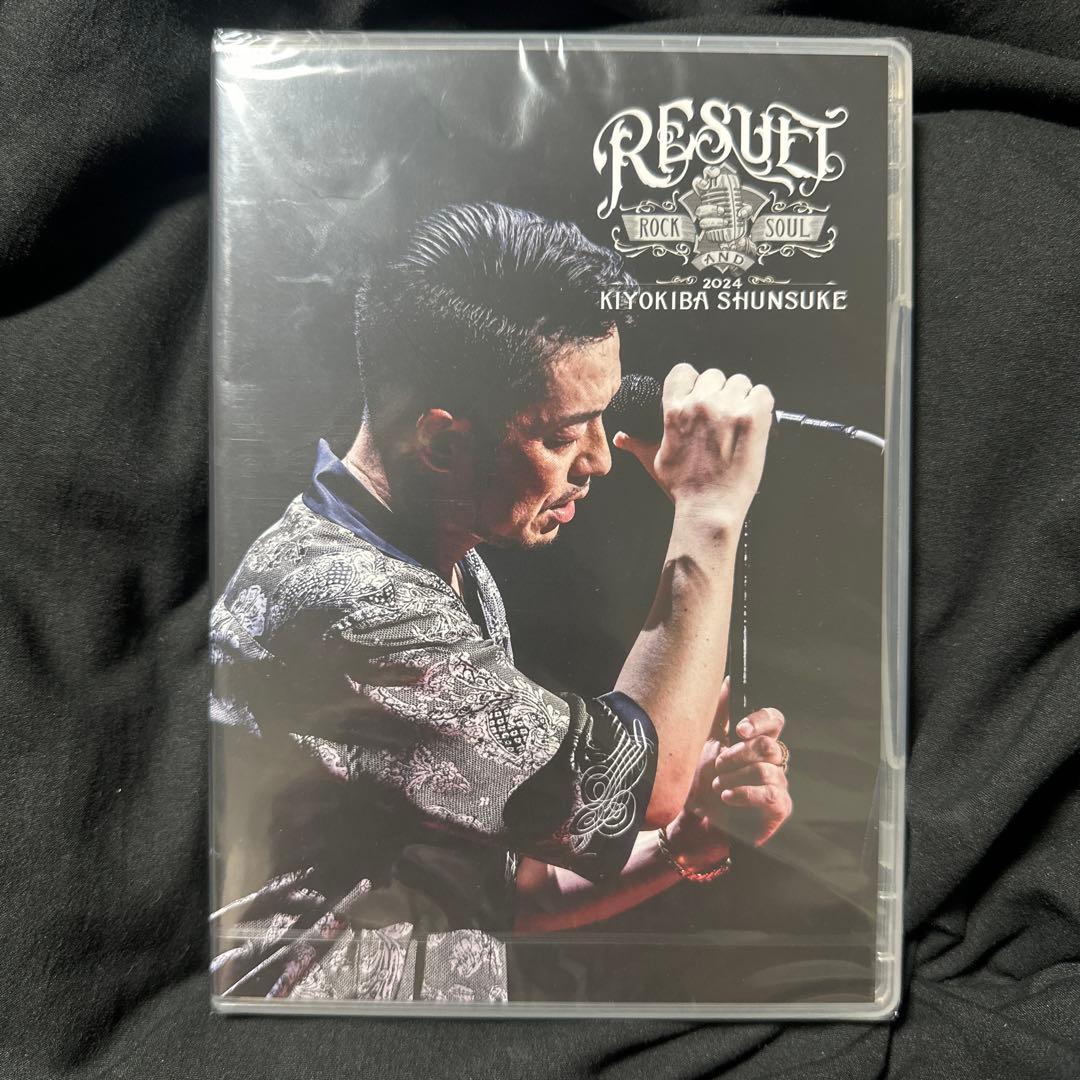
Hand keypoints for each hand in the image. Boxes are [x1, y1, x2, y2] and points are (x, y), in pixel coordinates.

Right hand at [613, 363, 772, 526]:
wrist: (709, 508)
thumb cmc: (683, 488)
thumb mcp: (655, 462)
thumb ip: (639, 444)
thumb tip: (622, 438)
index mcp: (674, 409)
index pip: (683, 370)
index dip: (692, 381)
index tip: (698, 394)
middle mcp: (700, 403)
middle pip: (714, 375)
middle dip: (717, 392)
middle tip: (720, 416)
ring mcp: (727, 408)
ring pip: (739, 381)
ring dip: (740, 397)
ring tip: (738, 421)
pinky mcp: (752, 418)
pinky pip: (762, 393)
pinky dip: (760, 405)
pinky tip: (753, 423)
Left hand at [672, 677, 791, 859]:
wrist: (691, 822)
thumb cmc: (699, 780)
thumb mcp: (703, 741)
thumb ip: (719, 712)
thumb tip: (728, 678)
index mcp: (756, 741)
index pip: (774, 720)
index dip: (761, 720)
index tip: (739, 729)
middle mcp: (772, 761)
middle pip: (768, 746)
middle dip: (738, 754)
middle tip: (717, 764)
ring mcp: (778, 785)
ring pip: (767, 770)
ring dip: (735, 777)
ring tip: (717, 785)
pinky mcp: (779, 809)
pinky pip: (772, 795)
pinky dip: (745, 794)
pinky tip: (727, 797)